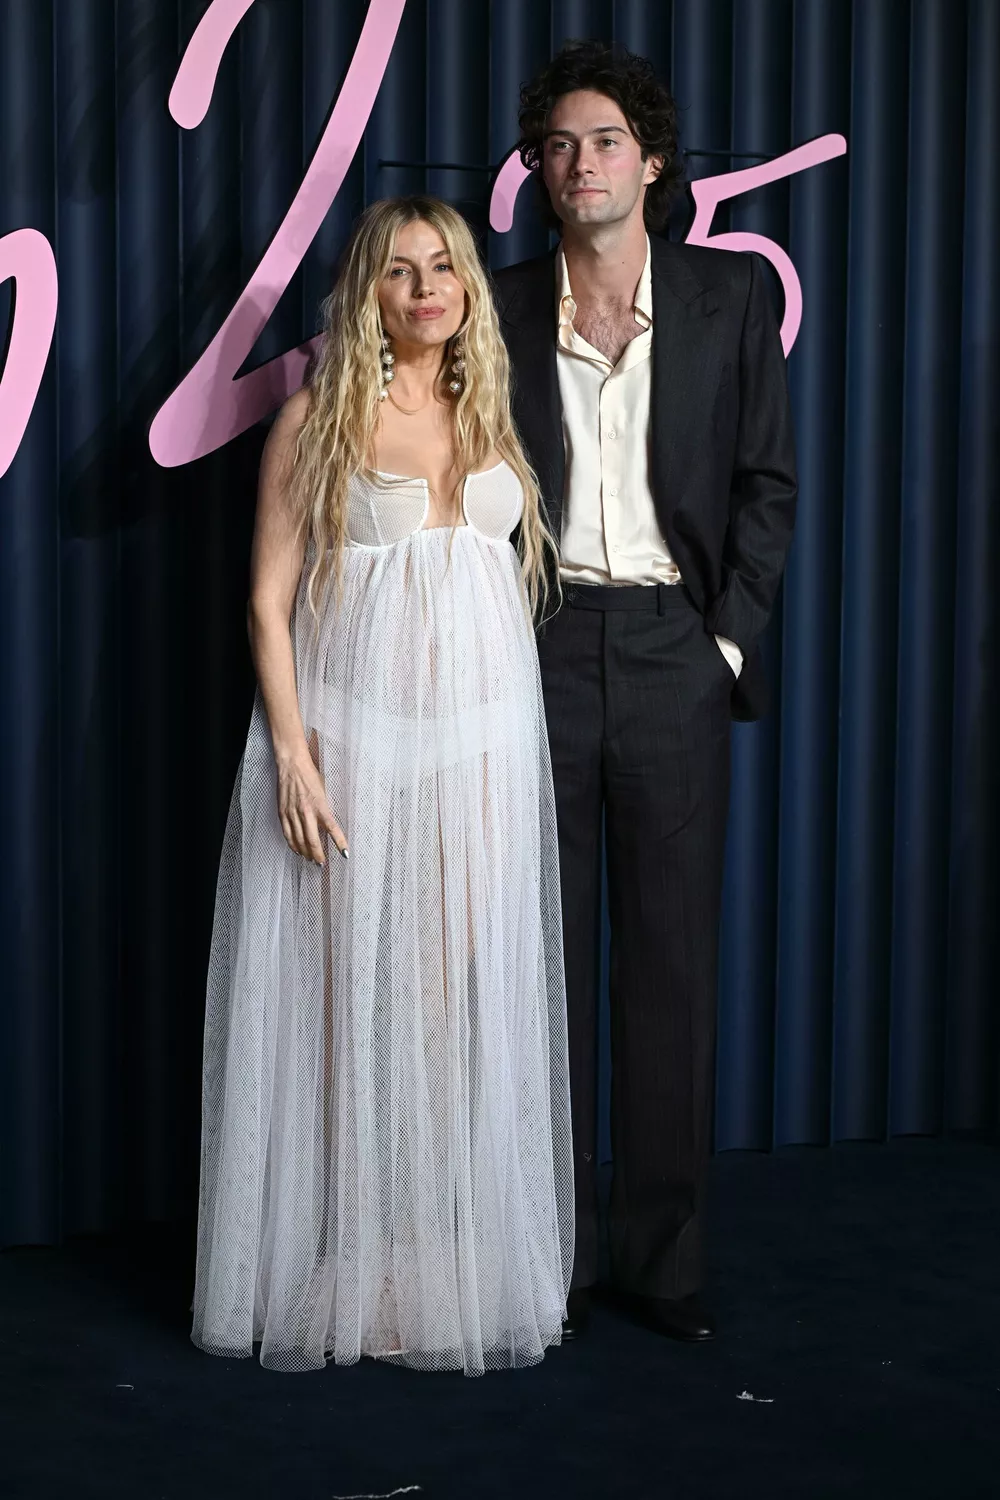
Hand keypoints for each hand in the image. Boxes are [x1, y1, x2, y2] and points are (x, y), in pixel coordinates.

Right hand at [275, 747, 345, 865]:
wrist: (292, 765)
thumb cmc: (310, 775)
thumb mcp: (324, 791)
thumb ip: (325, 809)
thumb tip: (328, 825)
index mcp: (320, 805)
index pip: (332, 829)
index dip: (339, 843)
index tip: (345, 854)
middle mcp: (306, 812)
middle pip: (312, 841)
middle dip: (318, 855)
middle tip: (321, 863)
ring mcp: (293, 813)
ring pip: (299, 840)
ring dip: (306, 852)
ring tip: (310, 860)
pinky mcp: (283, 813)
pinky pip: (288, 834)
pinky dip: (292, 844)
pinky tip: (297, 850)